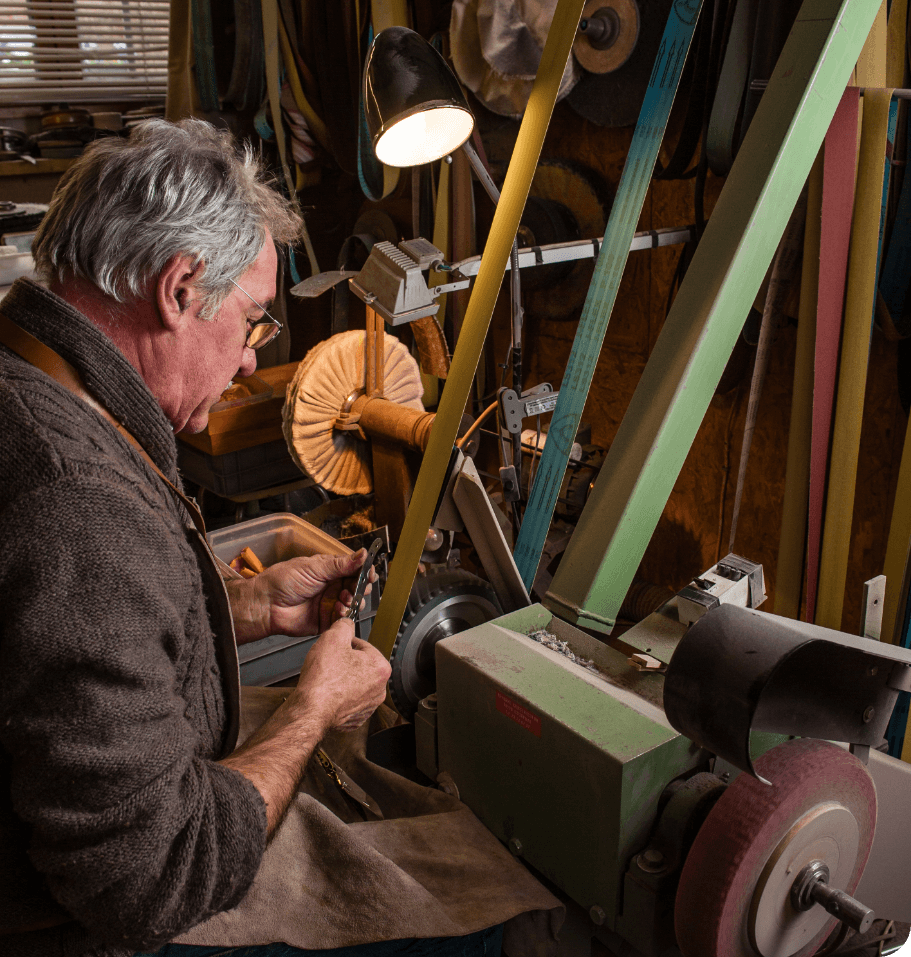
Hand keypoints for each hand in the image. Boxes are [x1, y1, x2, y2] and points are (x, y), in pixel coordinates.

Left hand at [228, 549, 376, 643]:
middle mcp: (331, 586)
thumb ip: (341, 564)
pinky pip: (343, 619)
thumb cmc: (282, 581)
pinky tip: (339, 609)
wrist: (266, 604)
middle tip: (357, 587)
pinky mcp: (326, 620)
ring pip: (354, 603)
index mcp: (329, 570)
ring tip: (344, 598)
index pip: (355, 569)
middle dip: (361, 587)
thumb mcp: (314, 567)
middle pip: (358, 587)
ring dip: (353, 600)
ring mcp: (330, 603)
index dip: (364, 571)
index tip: (370, 573)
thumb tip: (362, 554)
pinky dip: (345, 614)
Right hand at [294, 617, 390, 732]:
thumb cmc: (323, 681)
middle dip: (344, 662)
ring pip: (354, 683)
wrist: (311, 710)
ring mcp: (368, 706)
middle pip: (360, 665)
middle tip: (329, 663)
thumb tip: (346, 624)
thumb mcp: (333, 638)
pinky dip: (338, 696)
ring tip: (327, 678)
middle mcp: (379, 689)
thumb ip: (344, 625)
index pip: (363, 645)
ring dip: (342, 678)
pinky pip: (348, 700)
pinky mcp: (356, 718)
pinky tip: (328, 692)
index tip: (335, 648)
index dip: (345, 644)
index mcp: (381, 668)